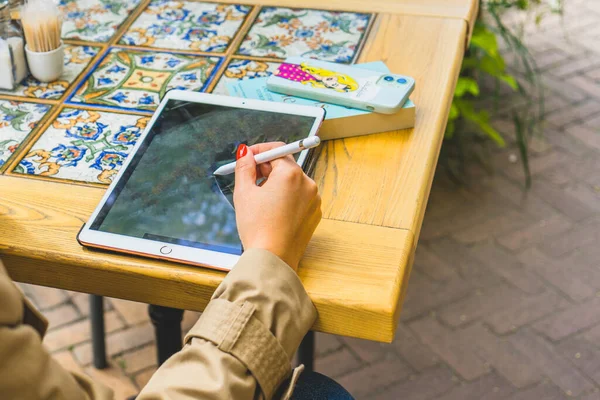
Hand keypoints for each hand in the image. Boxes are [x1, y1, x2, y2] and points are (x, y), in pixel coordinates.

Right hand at [233, 142, 321, 271]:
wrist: (272, 259)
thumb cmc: (257, 227)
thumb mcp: (244, 192)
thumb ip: (244, 167)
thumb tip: (245, 152)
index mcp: (291, 174)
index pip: (277, 150)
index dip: (259, 151)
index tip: (247, 157)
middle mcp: (308, 183)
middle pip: (286, 165)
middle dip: (267, 169)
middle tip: (249, 179)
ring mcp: (314, 200)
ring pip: (293, 182)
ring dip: (276, 184)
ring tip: (260, 200)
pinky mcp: (315, 214)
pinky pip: (300, 198)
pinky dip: (287, 198)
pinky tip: (272, 212)